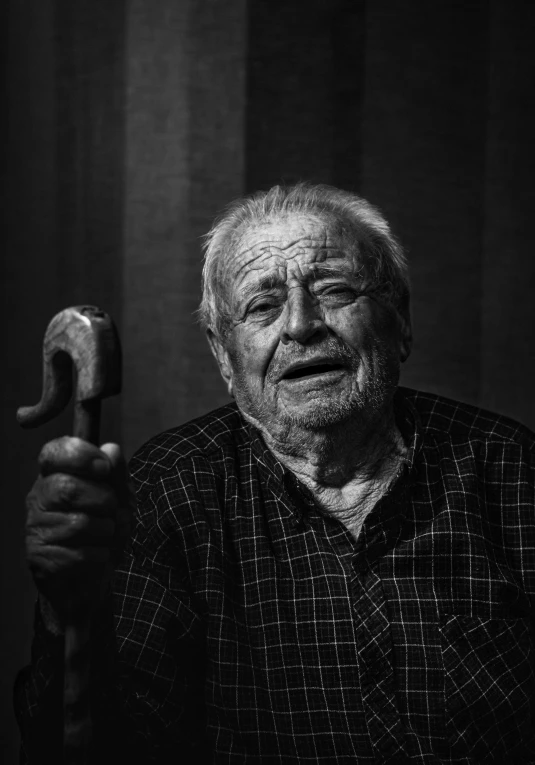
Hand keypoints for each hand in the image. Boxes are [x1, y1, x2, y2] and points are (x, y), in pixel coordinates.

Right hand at [25, 437, 132, 631]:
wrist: (92, 578)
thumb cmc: (104, 529)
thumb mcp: (120, 497)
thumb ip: (117, 473)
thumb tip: (111, 449)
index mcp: (55, 475)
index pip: (54, 452)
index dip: (80, 455)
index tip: (104, 468)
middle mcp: (39, 498)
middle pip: (69, 488)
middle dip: (104, 500)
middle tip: (111, 510)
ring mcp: (35, 528)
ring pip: (78, 523)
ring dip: (106, 531)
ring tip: (105, 536)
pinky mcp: (39, 558)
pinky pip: (81, 553)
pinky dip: (101, 555)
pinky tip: (98, 555)